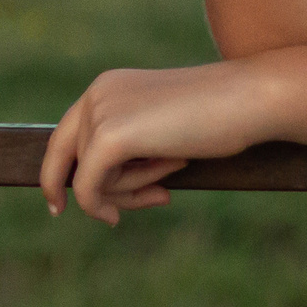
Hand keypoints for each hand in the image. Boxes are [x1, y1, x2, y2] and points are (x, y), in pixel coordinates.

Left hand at [40, 61, 284, 224]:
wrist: (248, 99)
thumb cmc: (219, 119)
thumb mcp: (164, 133)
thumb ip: (131, 152)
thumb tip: (100, 195)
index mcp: (107, 86)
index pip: (64, 137)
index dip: (58, 174)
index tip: (59, 206)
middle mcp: (97, 94)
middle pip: (68, 161)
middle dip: (97, 194)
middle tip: (114, 219)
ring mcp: (100, 113)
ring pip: (86, 179)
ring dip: (128, 192)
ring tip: (170, 176)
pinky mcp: (108, 137)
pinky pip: (89, 189)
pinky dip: (111, 204)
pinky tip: (159, 195)